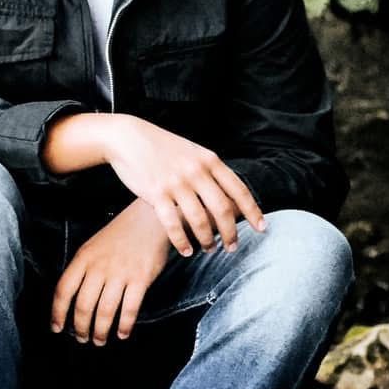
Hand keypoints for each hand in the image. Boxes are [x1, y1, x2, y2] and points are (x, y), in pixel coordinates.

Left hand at [52, 201, 173, 344]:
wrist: (149, 219)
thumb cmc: (120, 235)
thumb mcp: (92, 247)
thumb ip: (82, 269)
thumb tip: (72, 299)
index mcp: (83, 258)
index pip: (63, 290)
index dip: (58, 313)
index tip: (56, 328)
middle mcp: (99, 267)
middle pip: (84, 305)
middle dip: (81, 328)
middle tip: (82, 339)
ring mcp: (120, 273)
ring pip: (105, 311)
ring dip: (101, 331)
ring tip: (100, 340)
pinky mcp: (141, 279)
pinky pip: (130, 308)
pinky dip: (124, 325)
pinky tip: (122, 334)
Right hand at [98, 114, 263, 255]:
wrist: (128, 138)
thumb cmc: (161, 148)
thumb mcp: (192, 152)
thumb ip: (209, 170)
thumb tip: (228, 195)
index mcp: (209, 160)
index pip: (238, 190)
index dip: (253, 211)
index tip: (261, 228)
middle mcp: (196, 171)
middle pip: (223, 209)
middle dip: (231, 233)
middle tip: (232, 247)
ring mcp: (176, 183)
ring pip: (200, 220)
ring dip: (207, 240)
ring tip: (208, 249)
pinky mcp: (156, 193)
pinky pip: (173, 224)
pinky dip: (182, 241)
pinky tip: (186, 250)